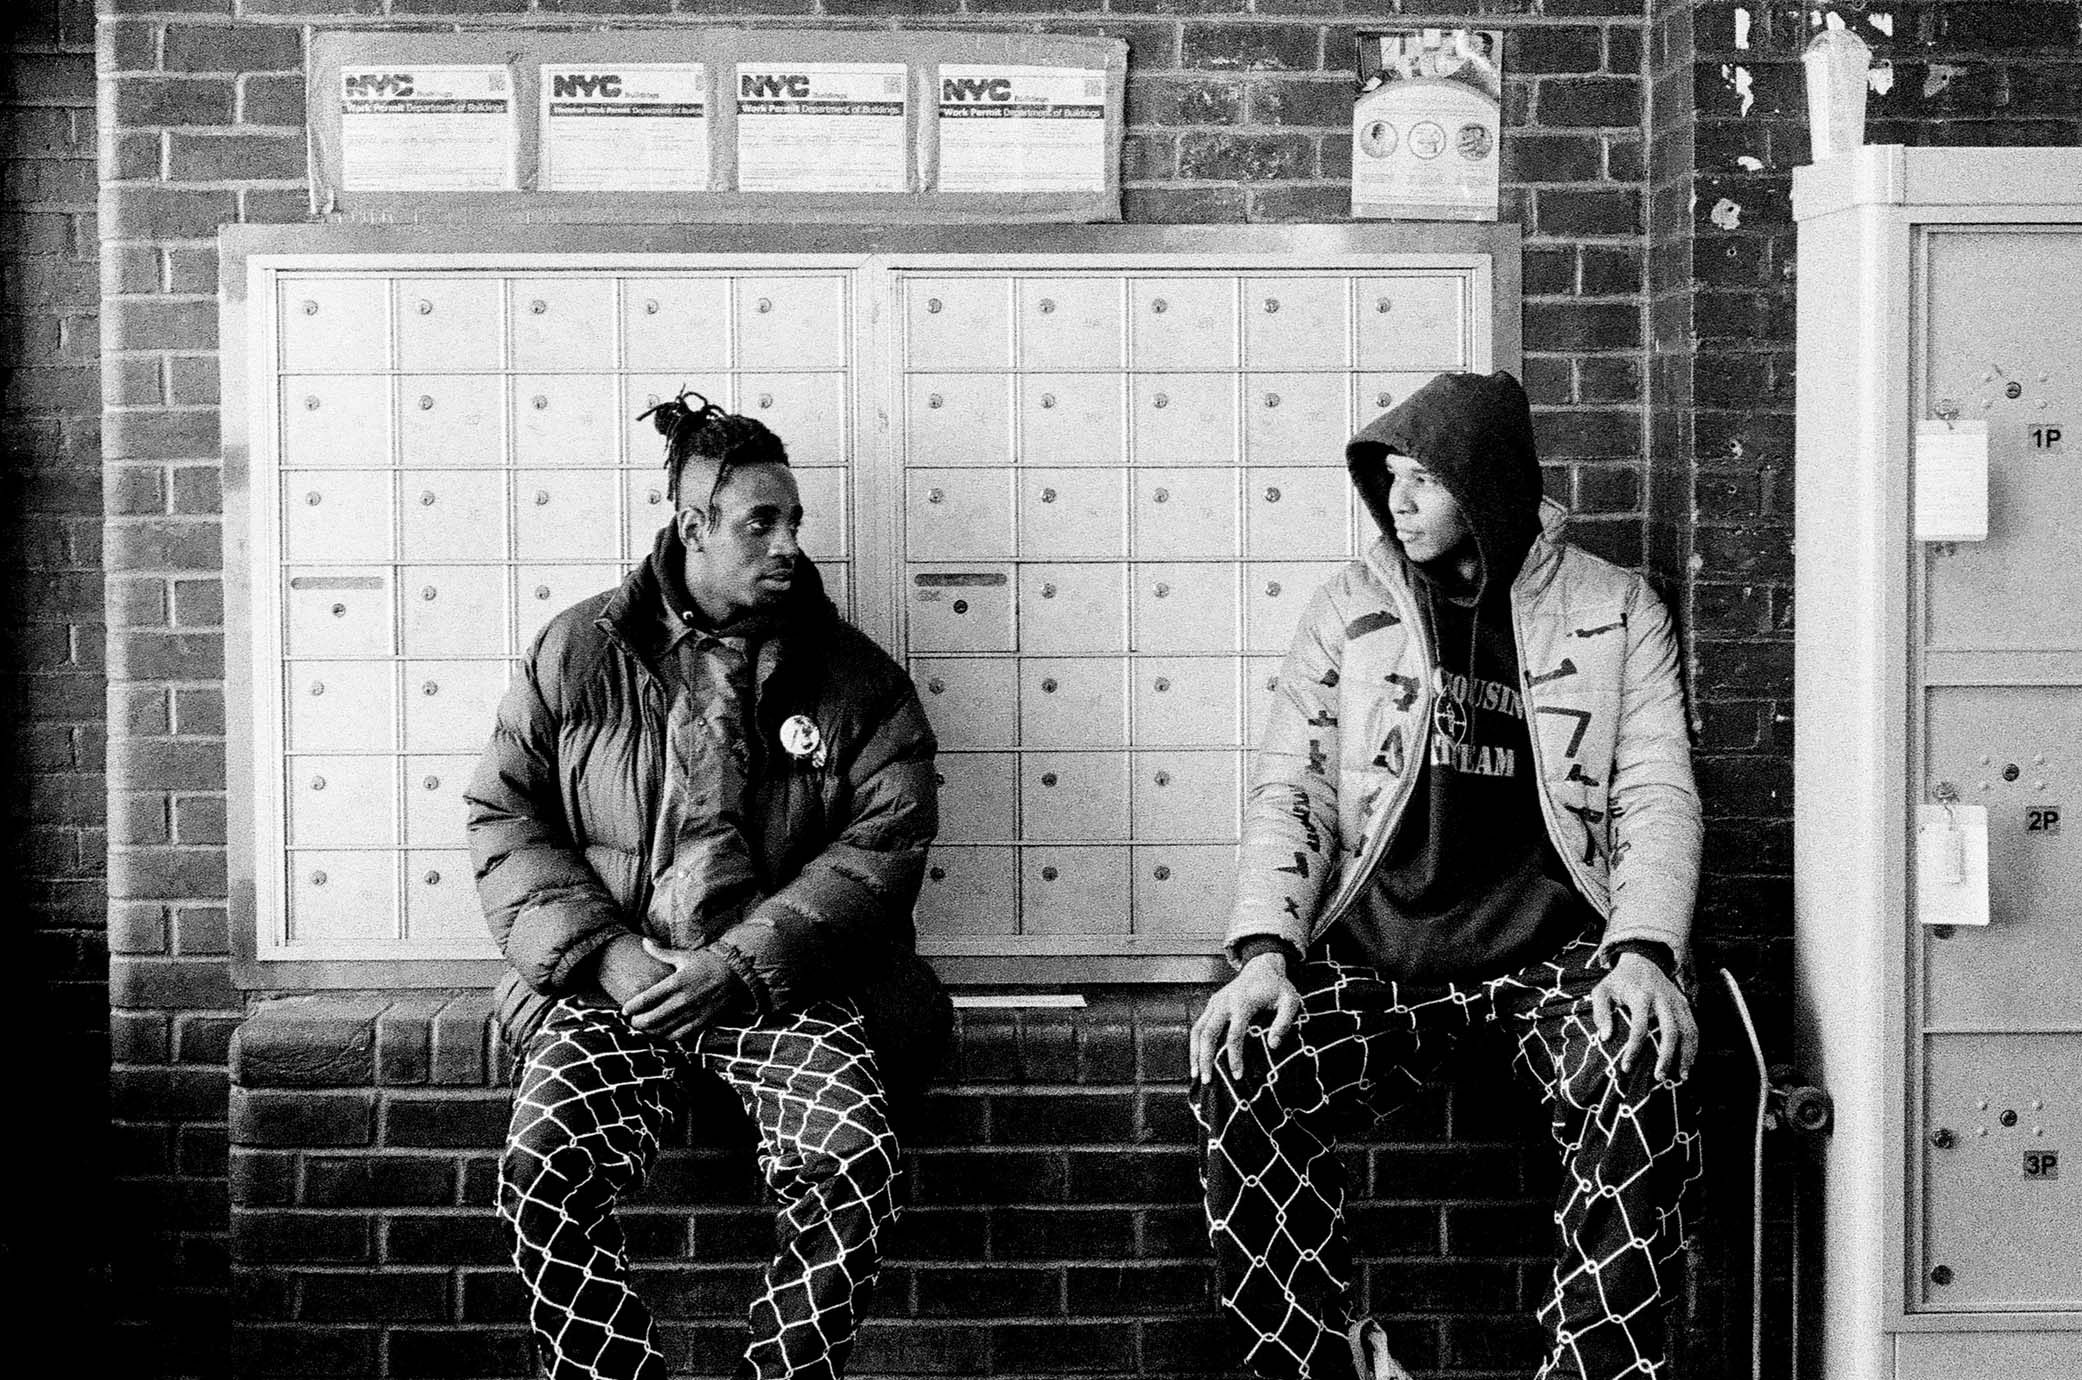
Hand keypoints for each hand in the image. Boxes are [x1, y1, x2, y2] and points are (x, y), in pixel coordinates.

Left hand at [621, 940, 746, 1043]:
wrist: (736, 975)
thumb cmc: (707, 963)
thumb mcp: (684, 955)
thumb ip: (661, 952)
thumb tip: (643, 941)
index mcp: (676, 982)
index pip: (646, 999)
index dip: (631, 1007)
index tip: (624, 1010)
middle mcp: (683, 1000)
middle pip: (651, 1018)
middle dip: (637, 1022)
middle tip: (633, 1020)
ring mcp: (692, 1013)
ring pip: (663, 1030)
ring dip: (650, 1031)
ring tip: (645, 1027)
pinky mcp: (701, 1022)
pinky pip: (678, 1036)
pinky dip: (666, 1036)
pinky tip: (662, 1032)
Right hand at [1189, 953, 1302, 1084]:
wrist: (1262, 967)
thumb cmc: (1278, 987)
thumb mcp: (1290, 1001)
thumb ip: (1284, 1022)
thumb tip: (1273, 1046)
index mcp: (1243, 1002)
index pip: (1234, 1034)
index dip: (1235, 1057)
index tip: (1238, 1075)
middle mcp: (1224, 1002)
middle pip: (1207, 1033)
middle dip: (1205, 1058)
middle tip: (1206, 1080)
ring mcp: (1215, 1002)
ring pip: (1198, 1030)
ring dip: (1194, 1052)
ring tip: (1196, 1074)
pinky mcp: (1211, 1004)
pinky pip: (1199, 1026)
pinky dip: (1195, 1044)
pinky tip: (1197, 1059)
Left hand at [1590, 952, 1697, 1082]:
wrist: (1643, 960)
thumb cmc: (1620, 981)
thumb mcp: (1602, 991)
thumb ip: (1600, 1012)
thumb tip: (1605, 1037)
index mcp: (1641, 996)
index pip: (1639, 1027)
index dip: (1633, 1049)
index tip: (1627, 1067)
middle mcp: (1663, 999)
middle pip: (1670, 1031)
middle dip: (1666, 1057)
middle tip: (1659, 1077)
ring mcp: (1677, 1001)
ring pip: (1688, 1031)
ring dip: (1687, 1055)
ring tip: (1682, 1076)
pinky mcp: (1685, 1003)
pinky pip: (1694, 1027)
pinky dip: (1694, 1046)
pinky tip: (1690, 1061)